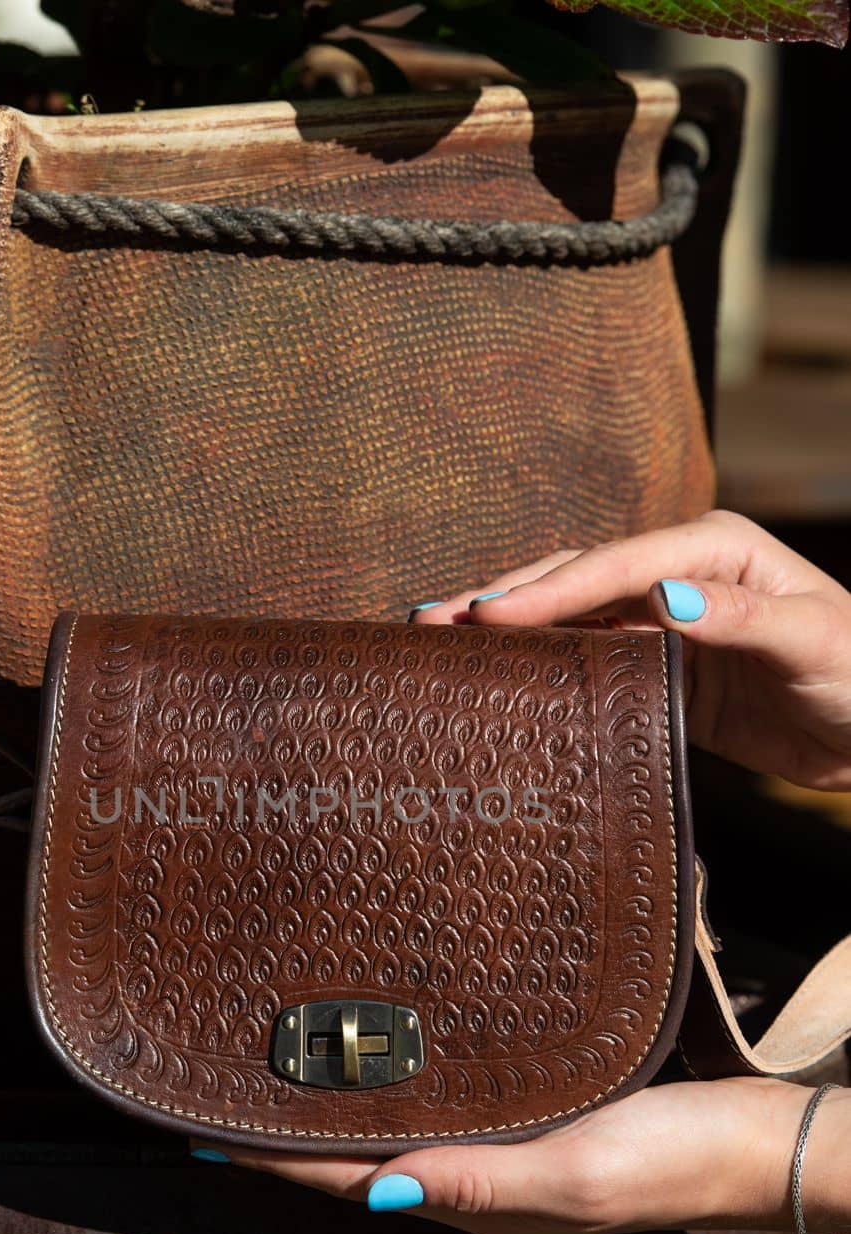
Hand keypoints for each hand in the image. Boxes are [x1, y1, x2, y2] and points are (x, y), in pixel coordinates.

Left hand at [193, 1079, 850, 1233]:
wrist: (750, 1142)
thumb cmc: (669, 1156)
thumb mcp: (575, 1173)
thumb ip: (480, 1183)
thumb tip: (382, 1194)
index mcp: (476, 1204)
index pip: (352, 1181)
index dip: (277, 1160)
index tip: (206, 1131)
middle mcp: (477, 1183)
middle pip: (362, 1160)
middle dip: (291, 1135)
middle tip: (224, 1091)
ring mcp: (505, 1154)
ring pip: (398, 1131)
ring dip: (338, 1109)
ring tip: (279, 1070)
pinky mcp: (533, 1120)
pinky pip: (444, 1107)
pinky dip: (397, 1087)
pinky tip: (384, 1056)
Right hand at [409, 510, 850, 789]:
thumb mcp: (811, 637)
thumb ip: (738, 615)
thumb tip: (663, 595)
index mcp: (712, 548)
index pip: (615, 566)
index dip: (550, 590)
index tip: (489, 614)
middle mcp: (678, 575)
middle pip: (576, 578)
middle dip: (504, 596)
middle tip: (432, 618)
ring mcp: (662, 620)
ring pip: (571, 616)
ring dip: (509, 625)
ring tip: (439, 637)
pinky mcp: (658, 666)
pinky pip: (587, 658)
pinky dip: (540, 662)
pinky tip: (498, 673)